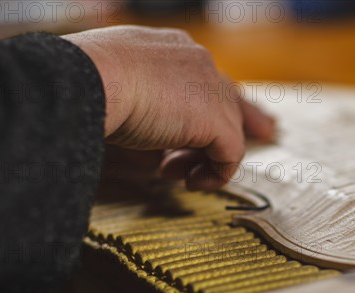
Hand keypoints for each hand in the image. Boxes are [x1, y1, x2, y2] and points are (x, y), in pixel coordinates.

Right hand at [63, 25, 274, 189]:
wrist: (91, 78)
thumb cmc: (88, 82)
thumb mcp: (115, 88)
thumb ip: (141, 106)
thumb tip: (151, 138)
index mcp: (170, 49)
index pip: (205, 76)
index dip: (219, 97)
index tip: (229, 111)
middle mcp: (196, 62)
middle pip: (230, 96)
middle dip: (247, 118)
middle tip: (266, 131)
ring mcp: (210, 89)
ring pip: (226, 131)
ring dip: (202, 159)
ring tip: (173, 172)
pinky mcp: (217, 120)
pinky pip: (229, 155)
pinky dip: (214, 174)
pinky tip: (190, 181)